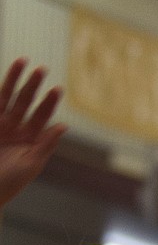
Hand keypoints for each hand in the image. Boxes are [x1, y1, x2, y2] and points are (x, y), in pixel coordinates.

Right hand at [0, 60, 65, 209]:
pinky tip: (6, 77)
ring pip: (7, 96)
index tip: (57, 88)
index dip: (49, 102)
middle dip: (33, 85)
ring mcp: (0, 125)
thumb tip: (63, 125)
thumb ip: (46, 145)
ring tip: (22, 60)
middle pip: (26, 101)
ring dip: (14, 79)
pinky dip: (0, 90)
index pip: (43, 115)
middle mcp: (16, 128)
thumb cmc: (8, 184)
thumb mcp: (30, 165)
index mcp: (31, 138)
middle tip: (42, 68)